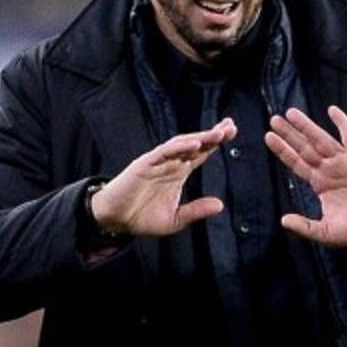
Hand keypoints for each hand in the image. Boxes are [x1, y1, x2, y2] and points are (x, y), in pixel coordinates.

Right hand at [90, 118, 236, 235]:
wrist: (115, 221)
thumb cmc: (142, 217)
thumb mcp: (176, 218)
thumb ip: (196, 210)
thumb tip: (220, 205)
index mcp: (179, 172)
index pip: (201, 153)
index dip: (216, 142)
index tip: (232, 131)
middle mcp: (171, 163)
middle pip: (195, 144)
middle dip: (213, 134)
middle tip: (230, 125)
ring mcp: (158, 162)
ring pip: (181, 144)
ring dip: (200, 137)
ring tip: (218, 132)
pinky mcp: (144, 164)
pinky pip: (164, 152)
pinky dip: (179, 146)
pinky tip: (195, 144)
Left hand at [265, 106, 346, 246]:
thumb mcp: (327, 232)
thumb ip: (306, 226)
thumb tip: (283, 221)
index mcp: (320, 184)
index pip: (297, 163)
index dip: (283, 150)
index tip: (268, 137)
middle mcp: (330, 170)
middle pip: (305, 147)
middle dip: (290, 134)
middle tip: (274, 119)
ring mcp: (345, 162)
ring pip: (322, 139)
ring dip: (307, 126)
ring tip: (291, 113)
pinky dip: (342, 123)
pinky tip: (332, 110)